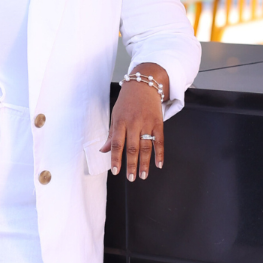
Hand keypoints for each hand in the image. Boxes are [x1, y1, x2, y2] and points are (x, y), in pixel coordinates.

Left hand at [101, 63, 168, 181]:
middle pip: (132, 148)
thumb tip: (103, 151)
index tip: (116, 171)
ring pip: (146, 146)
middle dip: (131, 165)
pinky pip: (160, 140)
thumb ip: (111, 134)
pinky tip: (158, 164)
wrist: (144, 84)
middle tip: (131, 178)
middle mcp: (134, 123)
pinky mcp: (158, 123)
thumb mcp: (115, 115)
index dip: (116, 158)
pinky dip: (159, 153)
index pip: (117, 143)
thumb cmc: (127, 101)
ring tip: (143, 175)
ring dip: (145, 162)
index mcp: (120, 121)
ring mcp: (147, 123)